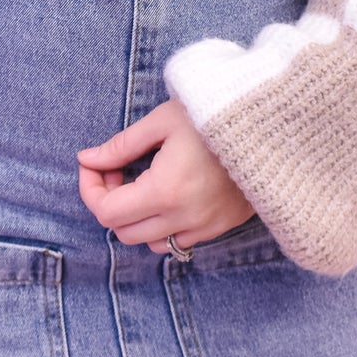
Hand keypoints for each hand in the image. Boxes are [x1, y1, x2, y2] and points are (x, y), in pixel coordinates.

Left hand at [76, 99, 254, 254]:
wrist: (269, 123)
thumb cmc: (212, 114)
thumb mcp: (161, 121)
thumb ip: (121, 145)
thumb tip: (88, 159)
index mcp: (165, 191)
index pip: (107, 212)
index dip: (90, 190)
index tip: (93, 166)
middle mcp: (184, 218)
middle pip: (124, 232)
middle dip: (111, 202)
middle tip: (119, 170)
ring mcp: (205, 227)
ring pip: (150, 243)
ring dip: (137, 218)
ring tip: (144, 182)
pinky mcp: (221, 227)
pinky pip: (179, 241)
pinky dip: (164, 225)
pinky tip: (170, 194)